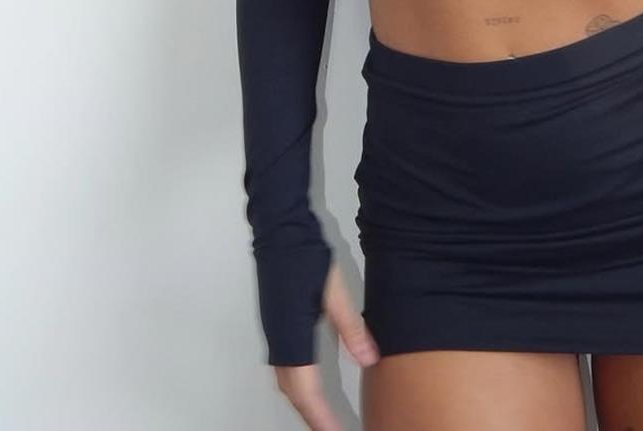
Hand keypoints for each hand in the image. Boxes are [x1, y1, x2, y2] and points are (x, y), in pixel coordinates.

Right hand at [272, 262, 379, 429]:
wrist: (278, 231)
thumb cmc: (306, 256)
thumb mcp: (335, 290)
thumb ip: (351, 327)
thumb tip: (369, 361)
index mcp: (291, 336)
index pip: (306, 389)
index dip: (320, 416)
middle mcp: (277, 341)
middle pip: (293, 392)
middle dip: (312, 416)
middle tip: (333, 430)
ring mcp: (274, 335)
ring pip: (286, 382)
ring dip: (304, 402)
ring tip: (325, 416)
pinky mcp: (276, 327)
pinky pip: (284, 368)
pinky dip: (298, 385)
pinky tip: (311, 386)